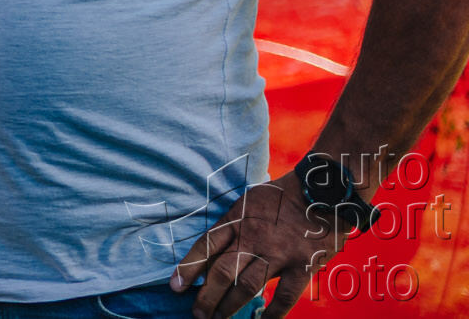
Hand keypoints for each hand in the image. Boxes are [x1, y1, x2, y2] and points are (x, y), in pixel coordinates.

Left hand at [172, 172, 337, 318]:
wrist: (322, 192)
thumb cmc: (282, 196)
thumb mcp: (248, 201)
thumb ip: (234, 225)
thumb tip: (215, 251)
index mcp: (236, 219)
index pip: (205, 246)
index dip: (188, 268)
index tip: (175, 287)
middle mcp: (252, 238)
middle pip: (222, 272)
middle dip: (206, 296)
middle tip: (198, 314)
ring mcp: (277, 253)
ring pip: (246, 286)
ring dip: (230, 306)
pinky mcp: (302, 266)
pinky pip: (285, 296)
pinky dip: (273, 313)